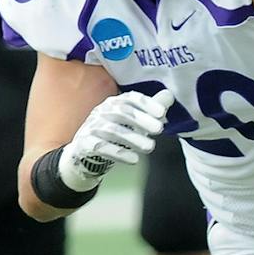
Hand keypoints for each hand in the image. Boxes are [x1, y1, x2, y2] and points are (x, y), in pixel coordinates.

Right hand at [58, 88, 174, 190]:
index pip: (130, 98)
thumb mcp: (133, 120)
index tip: (162, 113)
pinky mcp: (85, 144)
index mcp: (114, 103)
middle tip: (159, 129)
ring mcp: (92, 127)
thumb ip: (151, 108)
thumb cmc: (115, 132)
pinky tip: (134, 159)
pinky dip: (118, 153)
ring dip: (133, 138)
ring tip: (150, 147)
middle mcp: (102, 112)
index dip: (146, 103)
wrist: (85, 152)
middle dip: (142, 119)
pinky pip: (100, 147)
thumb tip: (168, 95)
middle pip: (121, 111)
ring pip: (112, 130)